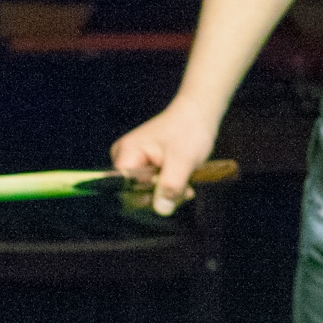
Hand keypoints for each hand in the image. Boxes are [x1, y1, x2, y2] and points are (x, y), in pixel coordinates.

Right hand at [110, 101, 218, 216]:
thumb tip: (161, 210)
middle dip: (161, 196)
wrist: (198, 113)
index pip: (123, 189)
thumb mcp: (183, 160)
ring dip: (168, 193)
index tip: (169, 197)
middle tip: (185, 191)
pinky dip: (169, 187)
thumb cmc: (189, 130)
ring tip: (188, 185)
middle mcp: (124, 158)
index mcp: (126, 153)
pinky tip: (184, 183)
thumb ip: (170, 185)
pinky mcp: (145, 166)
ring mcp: (134, 162)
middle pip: (134, 193)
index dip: (144, 199)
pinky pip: (152, 186)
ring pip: (145, 192)